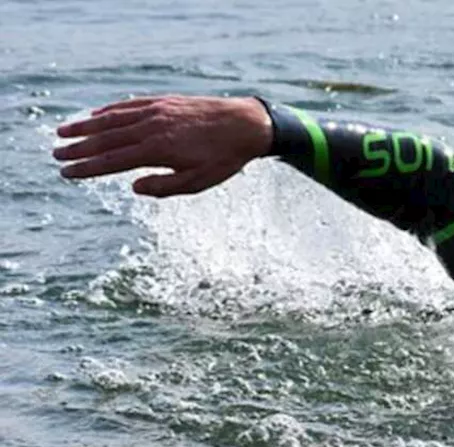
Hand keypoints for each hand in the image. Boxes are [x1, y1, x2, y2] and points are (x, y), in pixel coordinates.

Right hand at [53, 95, 273, 197]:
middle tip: (56, 154)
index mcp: (157, 151)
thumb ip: (164, 187)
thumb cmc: (224, 158)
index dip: (86, 168)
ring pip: (113, 119)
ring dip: (86, 126)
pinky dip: (110, 111)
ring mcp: (156, 111)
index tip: (67, 173)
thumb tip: (133, 187)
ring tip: (64, 132)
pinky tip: (97, 115)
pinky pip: (130, 105)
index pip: (112, 161)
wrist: (246, 124)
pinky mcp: (164, 101)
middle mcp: (152, 127)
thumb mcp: (198, 182)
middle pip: (106, 139)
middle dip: (79, 148)